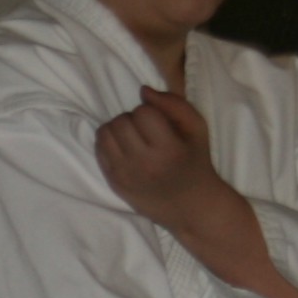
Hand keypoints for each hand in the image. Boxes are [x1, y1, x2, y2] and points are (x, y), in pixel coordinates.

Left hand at [97, 88, 297, 297]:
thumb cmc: (196, 162)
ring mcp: (125, 174)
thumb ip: (173, 104)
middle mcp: (143, 163)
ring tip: (134, 138)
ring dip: (118, 129)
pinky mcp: (114, 182)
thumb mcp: (197, 129)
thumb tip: (143, 91)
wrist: (191, 206)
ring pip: (106, 132)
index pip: (143, 112)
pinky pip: (99, 149)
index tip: (161, 124)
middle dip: (133, 119)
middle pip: (122, 121)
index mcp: (167, 149)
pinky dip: (108, 142)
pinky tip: (124, 148)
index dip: (151, 112)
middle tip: (147, 131)